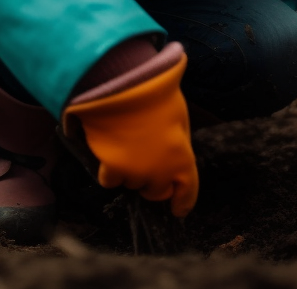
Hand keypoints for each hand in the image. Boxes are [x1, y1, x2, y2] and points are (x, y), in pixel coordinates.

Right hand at [61, 46, 197, 216]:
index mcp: (183, 160)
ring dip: (130, 173)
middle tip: (146, 164)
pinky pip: (109, 180)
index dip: (182, 203)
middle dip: (152, 182)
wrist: (125, 86)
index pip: (187, 192)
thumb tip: (170, 151)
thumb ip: (176, 143)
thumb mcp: (179, 118)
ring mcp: (134, 173)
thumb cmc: (158, 96)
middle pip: (155, 192)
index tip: (178, 210)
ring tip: (126, 149)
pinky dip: (109, 170)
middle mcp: (159, 174)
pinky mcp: (110, 169)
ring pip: (130, 184)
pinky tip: (108, 152)